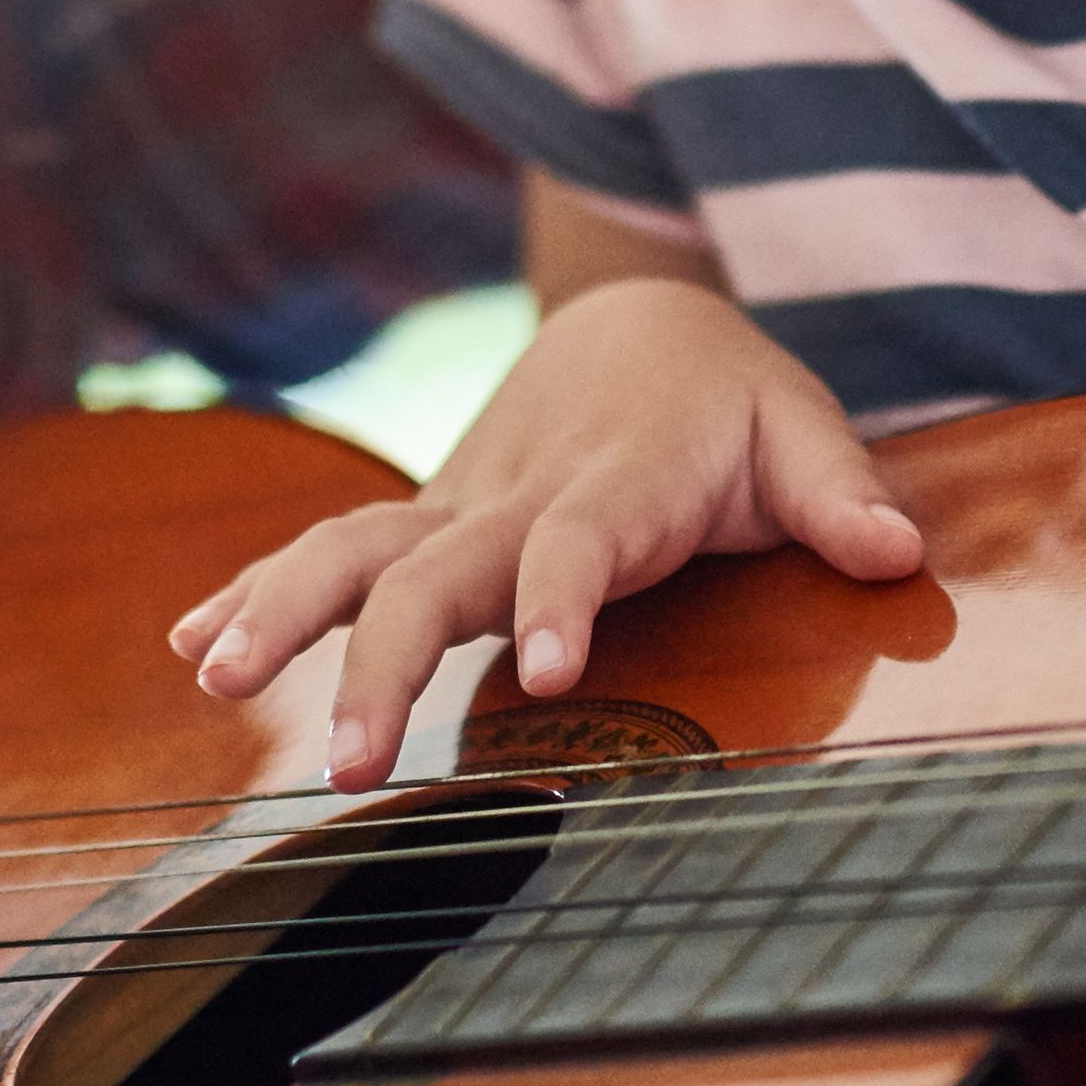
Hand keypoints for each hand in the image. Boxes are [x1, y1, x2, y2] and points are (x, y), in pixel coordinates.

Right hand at [165, 278, 918, 786]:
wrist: (636, 323)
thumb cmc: (731, 401)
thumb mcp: (802, 429)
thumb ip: (843, 492)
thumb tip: (897, 554)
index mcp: (618, 478)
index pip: (579, 541)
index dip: (562, 598)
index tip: (550, 670)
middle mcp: (518, 491)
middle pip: (434, 569)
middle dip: (382, 658)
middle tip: (352, 762)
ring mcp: (457, 505)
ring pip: (354, 549)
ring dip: (282, 613)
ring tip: (214, 679)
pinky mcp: (423, 524)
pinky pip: (328, 551)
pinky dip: (253, 590)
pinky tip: (188, 646)